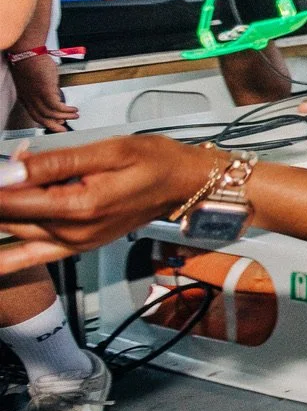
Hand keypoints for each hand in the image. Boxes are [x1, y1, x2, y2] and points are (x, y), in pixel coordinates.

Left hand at [0, 135, 208, 263]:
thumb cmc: (154, 161)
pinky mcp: (76, 246)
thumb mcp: (108, 151)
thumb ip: (56, 162)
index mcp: (80, 207)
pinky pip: (30, 258)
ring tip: (12, 188)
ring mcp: (74, 244)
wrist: (184, 185)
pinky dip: (7, 260)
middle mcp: (73, 233)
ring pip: (16, 232)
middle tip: (9, 170)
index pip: (12, 201)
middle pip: (10, 217)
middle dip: (3, 195)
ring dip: (4, 214)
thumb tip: (11, 170)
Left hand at [8, 55, 78, 131]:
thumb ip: (43, 88)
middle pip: (41, 118)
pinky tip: (73, 109)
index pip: (35, 114)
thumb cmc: (31, 61)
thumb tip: (55, 93)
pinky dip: (66, 110)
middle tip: (64, 130)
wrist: (27, 53)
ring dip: (64, 117)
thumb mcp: (35, 79)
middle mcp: (29, 99)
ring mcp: (36, 96)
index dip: (46, 121)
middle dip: (54, 126)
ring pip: (50, 114)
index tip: (57, 123)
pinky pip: (57, 106)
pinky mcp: (45, 91)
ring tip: (75, 116)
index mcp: (25, 97)